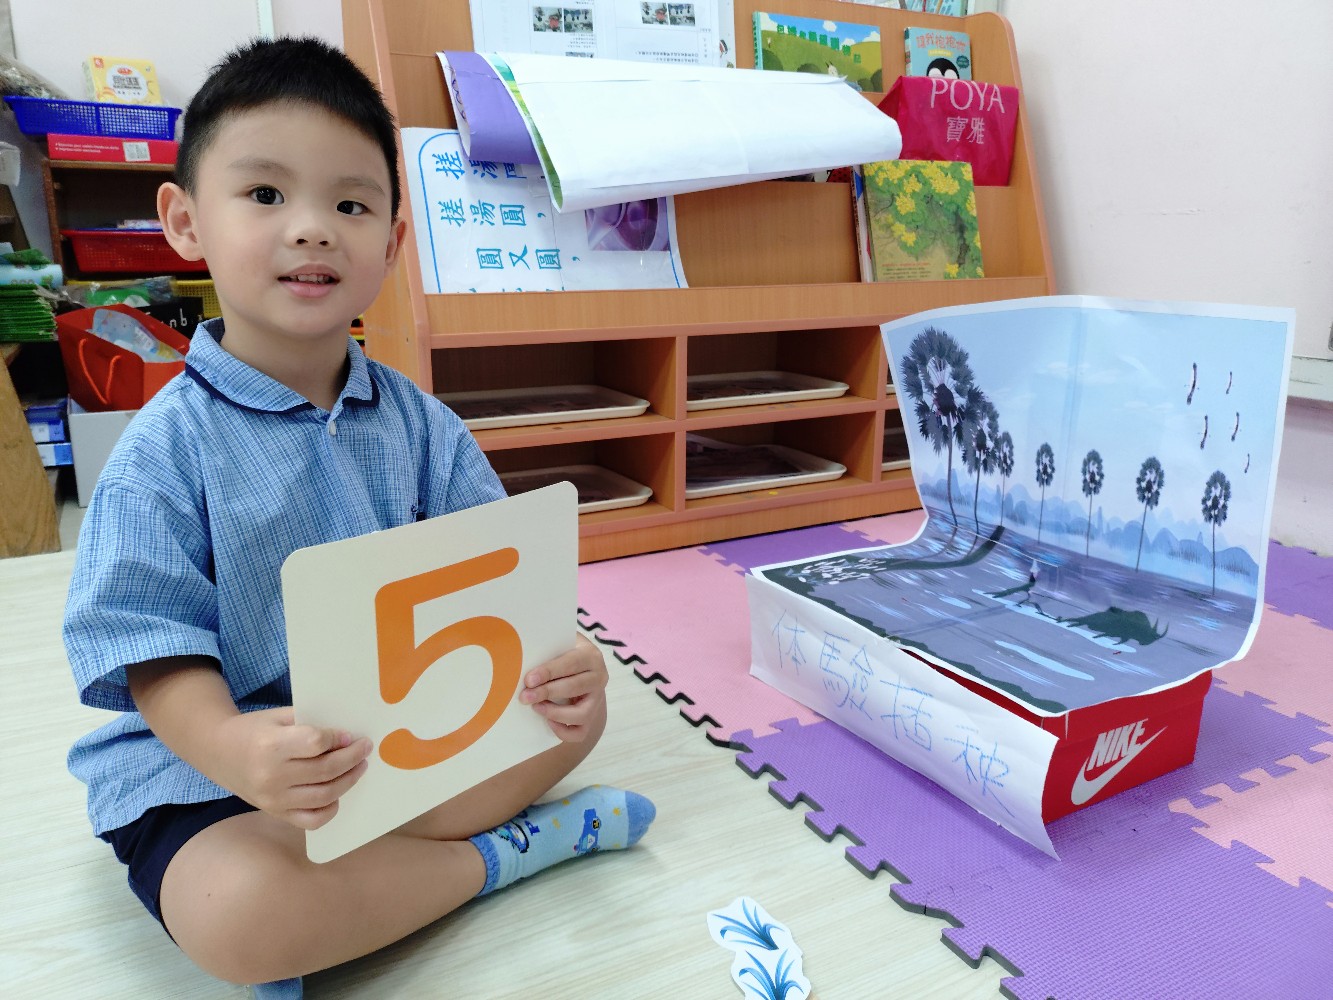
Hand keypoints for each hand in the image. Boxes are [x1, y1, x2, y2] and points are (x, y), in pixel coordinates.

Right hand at [213, 707, 372, 829]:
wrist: (218, 752)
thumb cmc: (253, 730)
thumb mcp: (279, 717)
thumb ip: (310, 724)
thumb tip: (347, 734)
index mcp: (271, 746)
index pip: (316, 743)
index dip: (338, 738)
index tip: (350, 735)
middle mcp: (272, 776)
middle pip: (325, 770)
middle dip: (352, 758)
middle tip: (365, 748)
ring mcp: (273, 799)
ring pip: (324, 796)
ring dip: (349, 780)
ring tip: (359, 767)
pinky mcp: (276, 813)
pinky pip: (312, 820)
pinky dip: (331, 808)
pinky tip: (338, 792)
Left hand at [519, 634, 607, 741]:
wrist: (578, 671)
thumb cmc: (562, 655)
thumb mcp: (559, 644)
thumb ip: (546, 647)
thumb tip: (521, 652)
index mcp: (590, 655)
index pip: (571, 663)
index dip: (549, 672)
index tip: (529, 679)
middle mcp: (599, 677)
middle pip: (575, 687)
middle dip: (547, 692)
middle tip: (525, 696)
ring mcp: (597, 699)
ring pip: (581, 713)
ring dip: (556, 713)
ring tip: (537, 707)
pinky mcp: (592, 718)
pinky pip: (580, 732)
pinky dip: (563, 731)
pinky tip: (548, 721)